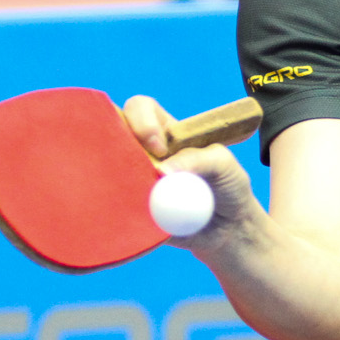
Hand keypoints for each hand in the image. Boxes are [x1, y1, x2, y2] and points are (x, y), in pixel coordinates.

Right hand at [121, 94, 264, 247]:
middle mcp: (144, 154)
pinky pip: (118, 206)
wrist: (229, 229)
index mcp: (166, 133)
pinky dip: (123, 208)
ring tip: (145, 195)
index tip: (159, 146)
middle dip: (117, 143)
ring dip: (120, 180)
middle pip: (113, 134)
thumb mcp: (223, 164)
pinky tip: (140, 216)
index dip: (142, 120)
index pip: (140, 109)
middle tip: (146, 168)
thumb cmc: (228, 187)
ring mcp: (134, 181)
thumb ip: (198, 159)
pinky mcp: (133, 209)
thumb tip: (162, 172)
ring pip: (110, 172)